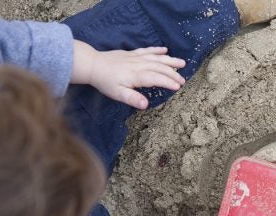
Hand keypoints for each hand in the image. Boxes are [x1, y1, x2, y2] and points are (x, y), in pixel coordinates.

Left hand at [71, 41, 185, 108]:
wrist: (92, 64)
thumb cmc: (105, 82)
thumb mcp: (118, 94)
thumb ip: (132, 98)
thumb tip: (146, 105)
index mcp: (137, 75)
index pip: (157, 78)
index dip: (168, 82)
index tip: (178, 87)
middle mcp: (139, 65)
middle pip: (160, 68)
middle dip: (173, 74)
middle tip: (183, 80)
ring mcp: (137, 57)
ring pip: (157, 58)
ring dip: (170, 61)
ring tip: (182, 63)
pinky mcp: (132, 53)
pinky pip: (148, 50)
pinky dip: (157, 50)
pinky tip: (165, 50)